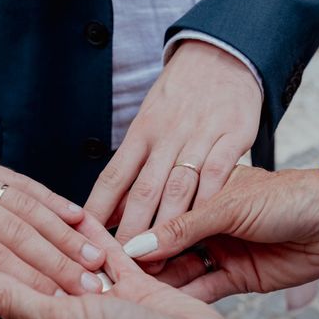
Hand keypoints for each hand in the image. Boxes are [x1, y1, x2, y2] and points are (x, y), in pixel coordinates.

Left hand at [0, 130, 105, 318]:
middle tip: (91, 285)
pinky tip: (77, 214)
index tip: (58, 303)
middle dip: (59, 262)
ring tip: (96, 255)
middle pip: (17, 231)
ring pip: (28, 205)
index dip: (27, 282)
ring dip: (65, 232)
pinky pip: (22, 181)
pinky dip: (52, 199)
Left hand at [0, 215, 278, 318]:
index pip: (11, 293)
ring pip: (75, 260)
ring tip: (42, 199)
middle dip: (29, 240)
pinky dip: (95, 235)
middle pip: (43, 273)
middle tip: (9, 201)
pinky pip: (109, 254)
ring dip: (63, 233)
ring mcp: (106, 304)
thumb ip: (15, 299)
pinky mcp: (135, 287)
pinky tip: (82, 212)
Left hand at [86, 40, 261, 249]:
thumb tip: (106, 210)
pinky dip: (207, 202)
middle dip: (129, 229)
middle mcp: (167, 134)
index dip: (97, 210)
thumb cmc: (181, 96)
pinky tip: (200, 229)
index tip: (84, 240)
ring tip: (155, 260)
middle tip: (119, 265)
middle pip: (143, 189)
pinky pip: (218, 173)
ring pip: (179, 186)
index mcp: (142, 131)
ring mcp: (201, 134)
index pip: (113, 176)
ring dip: (165, 226)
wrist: (222, 54)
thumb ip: (133, 166)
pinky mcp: (234, 134)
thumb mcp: (150, 122)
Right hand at [121, 165, 318, 301]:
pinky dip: (187, 296)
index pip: (160, 210)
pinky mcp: (237, 275)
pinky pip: (204, 287)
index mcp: (204, 191)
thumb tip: (140, 243)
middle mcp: (209, 221)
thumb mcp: (230, 205)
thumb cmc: (290, 196)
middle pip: (167, 243)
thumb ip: (184, 226)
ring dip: (161, 281)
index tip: (106, 241)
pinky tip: (166, 304)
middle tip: (114, 275)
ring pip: (182, 267)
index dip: (135, 226)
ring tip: (133, 293)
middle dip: (144, 258)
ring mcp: (222, 249)